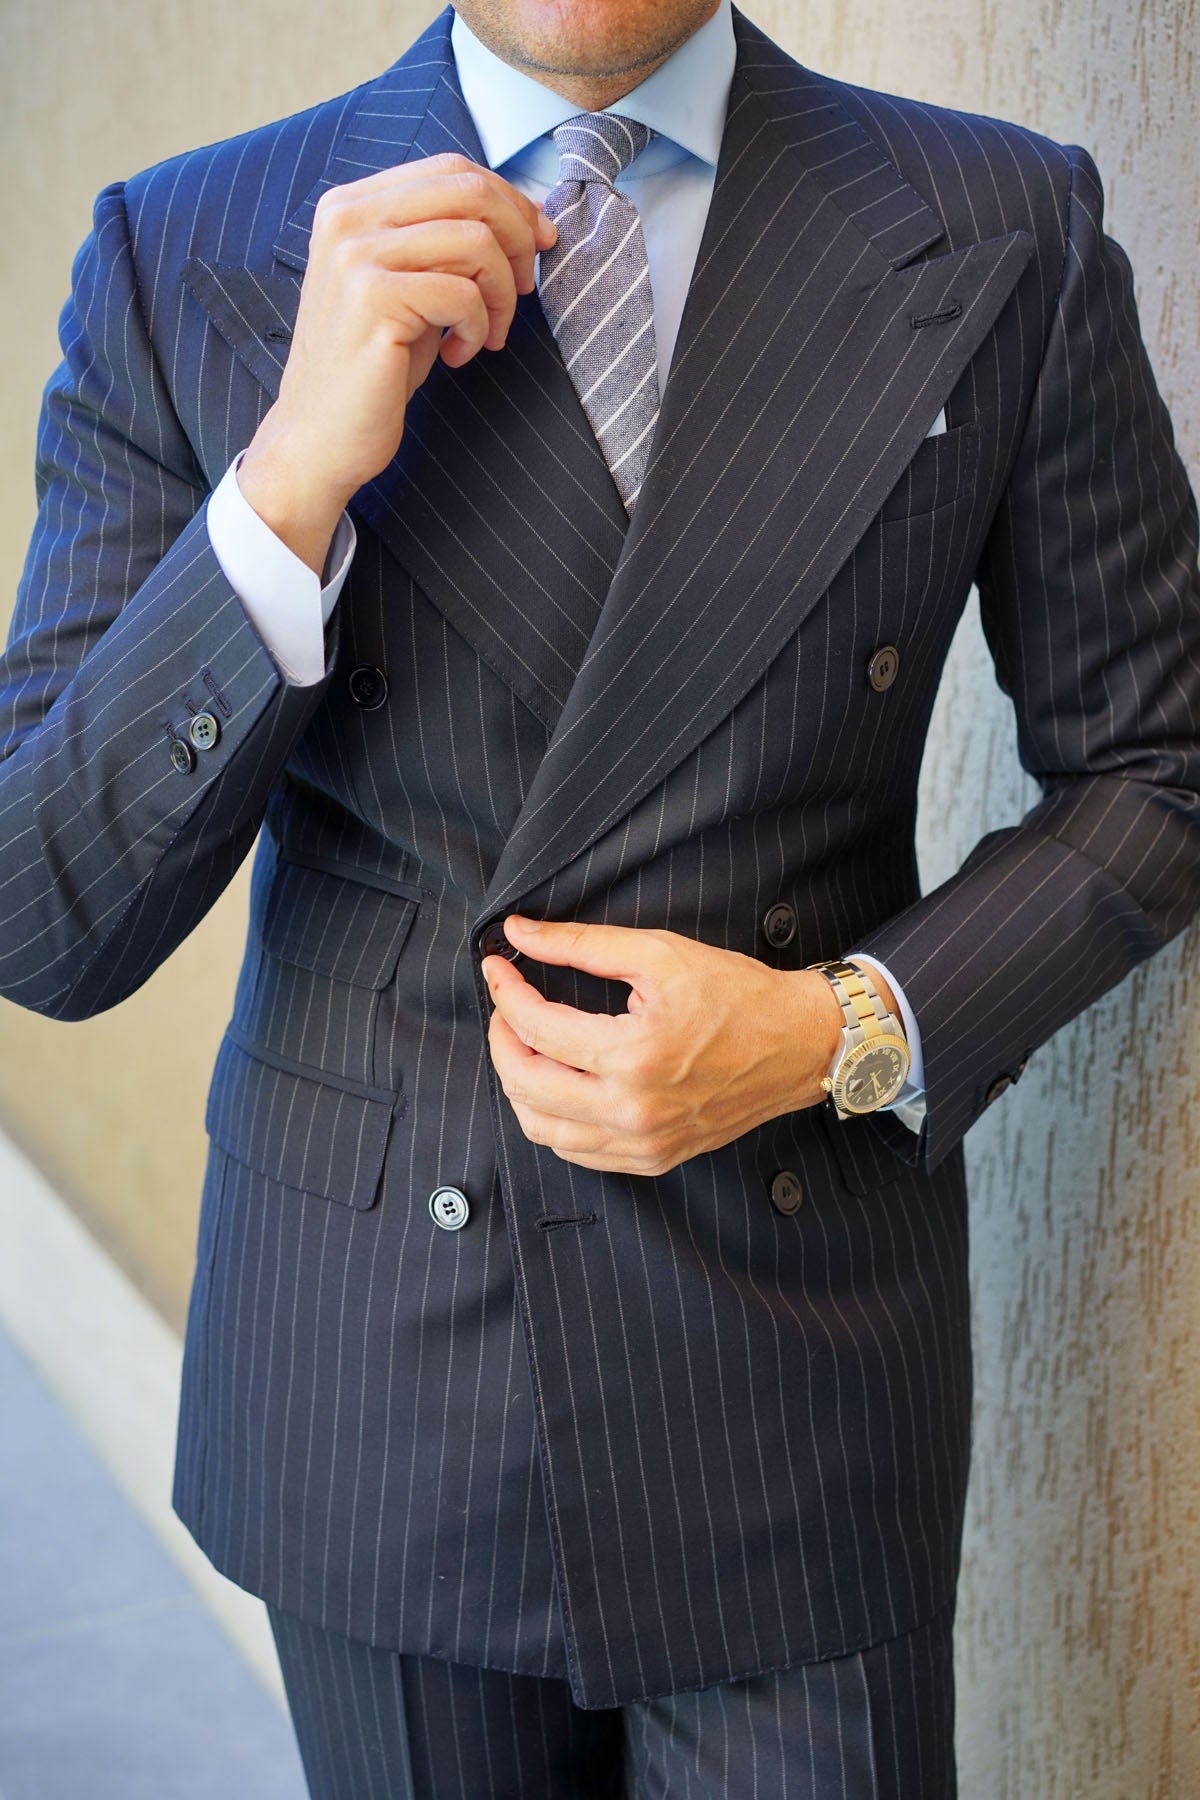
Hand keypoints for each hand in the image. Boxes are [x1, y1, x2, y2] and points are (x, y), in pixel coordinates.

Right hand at [237, 155, 556, 572]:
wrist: (319, 436)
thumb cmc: (372, 368)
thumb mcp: (410, 287)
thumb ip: (445, 243)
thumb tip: (525, 217)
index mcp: (353, 205)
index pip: (452, 169)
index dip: (509, 200)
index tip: (538, 242)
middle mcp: (349, 218)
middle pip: (470, 191)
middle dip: (518, 238)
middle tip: (525, 289)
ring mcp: (356, 256)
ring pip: (475, 241)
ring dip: (502, 294)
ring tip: (488, 334)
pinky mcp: (372, 299)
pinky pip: (464, 293)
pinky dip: (479, 328)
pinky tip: (458, 354)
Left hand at [482, 916, 847, 1175]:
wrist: (799, 1045)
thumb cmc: (738, 996)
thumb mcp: (659, 953)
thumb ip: (581, 943)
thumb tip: (519, 934)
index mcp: (633, 1055)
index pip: (535, 1027)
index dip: (505, 991)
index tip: (498, 967)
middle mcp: (633, 1109)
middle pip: (524, 1084)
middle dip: (500, 1038)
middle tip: (507, 1006)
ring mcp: (642, 1143)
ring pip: (542, 1128)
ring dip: (519, 1083)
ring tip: (527, 1045)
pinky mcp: (653, 1158)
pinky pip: (577, 1152)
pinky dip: (553, 1118)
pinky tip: (559, 1084)